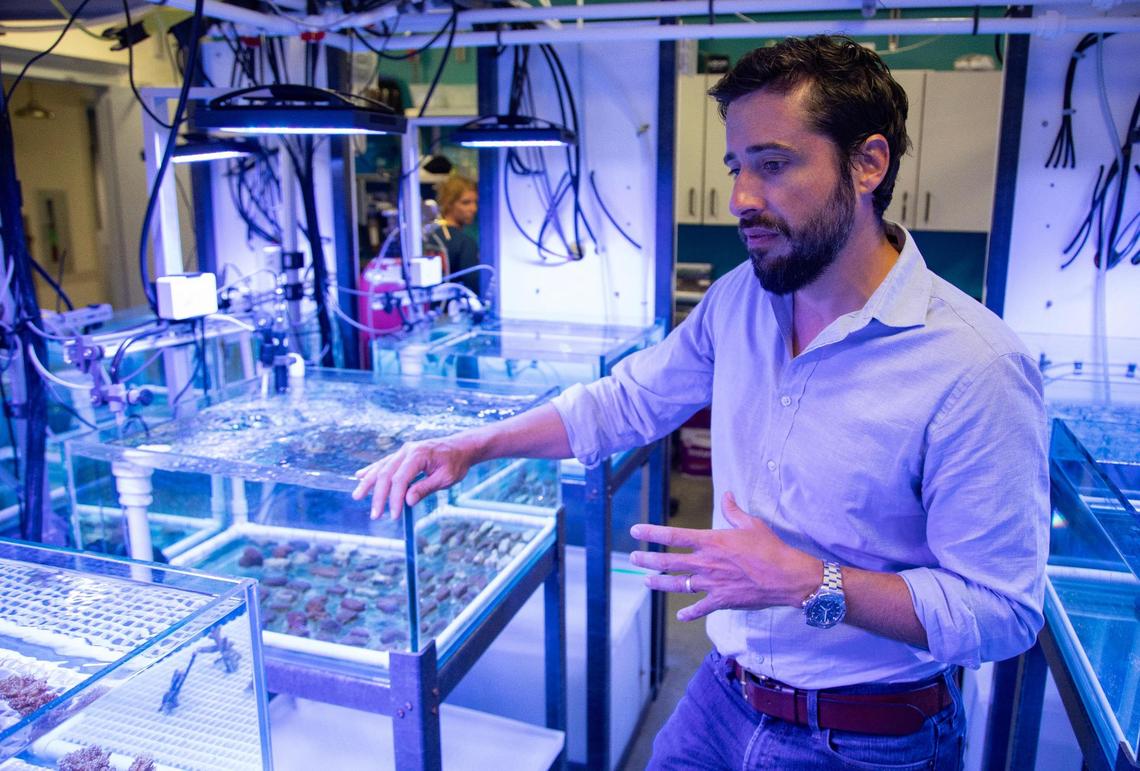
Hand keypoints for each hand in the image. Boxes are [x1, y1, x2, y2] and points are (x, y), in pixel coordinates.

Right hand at [351, 435, 477, 518]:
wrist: (461, 447)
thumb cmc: (456, 463)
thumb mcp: (445, 478)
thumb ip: (425, 488)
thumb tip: (407, 501)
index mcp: (418, 455)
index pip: (400, 479)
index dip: (394, 499)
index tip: (394, 516)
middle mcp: (407, 451)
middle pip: (386, 474)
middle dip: (379, 496)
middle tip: (374, 515)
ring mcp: (404, 451)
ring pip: (381, 467)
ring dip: (369, 482)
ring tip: (357, 496)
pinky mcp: (403, 455)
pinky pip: (384, 463)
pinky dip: (372, 470)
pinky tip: (360, 476)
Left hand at [629, 492, 821, 621]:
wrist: (786, 577)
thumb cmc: (770, 548)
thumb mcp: (751, 524)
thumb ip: (733, 511)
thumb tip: (727, 495)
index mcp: (711, 542)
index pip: (674, 536)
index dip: (652, 533)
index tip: (635, 531)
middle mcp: (706, 563)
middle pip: (669, 562)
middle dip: (648, 559)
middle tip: (633, 558)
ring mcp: (712, 584)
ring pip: (678, 585)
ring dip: (659, 583)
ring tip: (645, 581)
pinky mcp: (721, 600)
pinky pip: (700, 608)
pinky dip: (689, 613)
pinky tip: (680, 616)